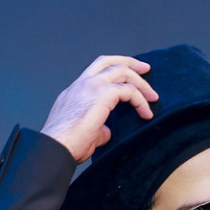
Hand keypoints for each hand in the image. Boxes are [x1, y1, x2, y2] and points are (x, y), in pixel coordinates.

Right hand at [41, 55, 158, 161]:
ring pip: (122, 72)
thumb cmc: (67, 145)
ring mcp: (91, 86)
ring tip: (153, 97)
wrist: (56, 147)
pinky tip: (146, 113)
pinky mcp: (102, 94)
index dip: (115, 70)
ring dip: (141, 83)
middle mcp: (82, 84)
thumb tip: (108, 131)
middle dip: (130, 63)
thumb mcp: (85, 133)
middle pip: (109, 62)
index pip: (96, 71)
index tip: (130, 75)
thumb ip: (99, 128)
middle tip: (146, 69)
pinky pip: (128, 90)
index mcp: (75, 91)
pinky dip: (140, 100)